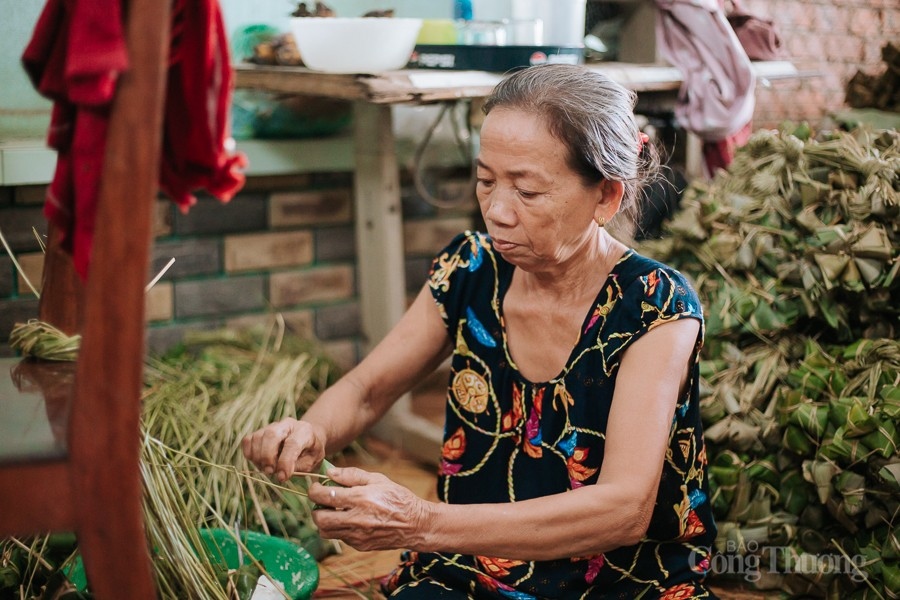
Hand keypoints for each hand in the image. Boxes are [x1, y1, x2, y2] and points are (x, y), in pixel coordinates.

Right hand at [241, 418, 325, 481]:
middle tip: (270, 472)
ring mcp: (272, 426)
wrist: (306, 442)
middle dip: (268, 456)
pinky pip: (248, 440)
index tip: (283, 477)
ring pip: (257, 437)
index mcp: (304, 431)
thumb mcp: (312, 462)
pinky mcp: (260, 432)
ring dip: (258, 458)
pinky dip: (249, 454)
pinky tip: (259, 463)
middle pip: (271, 434)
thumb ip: (298, 467)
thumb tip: (280, 473)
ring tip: (268, 469)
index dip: (285, 462)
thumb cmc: (309, 453)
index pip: (292, 443)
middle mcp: (287, 424)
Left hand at [309, 467, 430, 551]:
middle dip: (316, 508)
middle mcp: (356, 519)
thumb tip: (330, 472)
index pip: (324, 496)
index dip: (314, 490)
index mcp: (360, 499)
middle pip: (319, 518)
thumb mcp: (378, 479)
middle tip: (323, 501)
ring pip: (326, 532)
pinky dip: (339, 529)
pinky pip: (340, 538)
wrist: (415, 524)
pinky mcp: (360, 545)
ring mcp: (357, 535)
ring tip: (334, 512)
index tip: (316, 487)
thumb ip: (352, 475)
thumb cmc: (398, 498)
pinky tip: (350, 520)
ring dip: (325, 521)